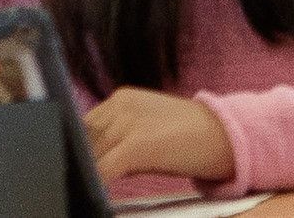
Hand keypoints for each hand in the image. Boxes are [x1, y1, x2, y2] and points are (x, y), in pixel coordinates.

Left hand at [81, 87, 235, 185]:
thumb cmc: (186, 138)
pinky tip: (96, 193)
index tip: (71, 167)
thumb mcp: (146, 128)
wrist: (223, 135)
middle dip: (78, 162)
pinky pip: (103, 168)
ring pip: (89, 155)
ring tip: (81, 189)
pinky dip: (96, 183)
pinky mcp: (137, 144)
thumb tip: (90, 164)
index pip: (82, 126)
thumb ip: (117, 138)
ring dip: (84, 173)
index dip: (75, 149)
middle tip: (71, 182)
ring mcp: (127, 123)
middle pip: (81, 139)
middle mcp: (119, 106)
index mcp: (120, 99)